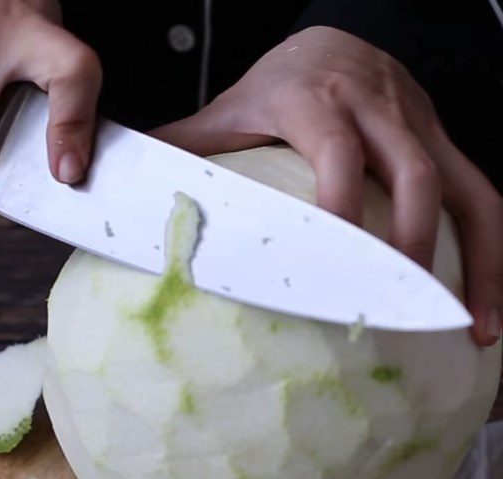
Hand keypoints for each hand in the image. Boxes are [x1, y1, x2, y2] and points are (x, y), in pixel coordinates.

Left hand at [152, 26, 502, 345]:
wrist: (331, 41)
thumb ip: (184, 149)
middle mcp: (380, 109)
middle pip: (413, 175)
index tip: (333, 263)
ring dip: (475, 259)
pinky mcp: (443, 142)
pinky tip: (482, 301)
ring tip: (470, 324)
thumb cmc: (275, 87)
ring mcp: (421, 124)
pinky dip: (489, 250)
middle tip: (391, 305)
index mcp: (319, 102)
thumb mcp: (227, 111)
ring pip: (465, 188)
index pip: (338, 155)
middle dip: (410, 243)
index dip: (341, 206)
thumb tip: (125, 189)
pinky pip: (481, 194)